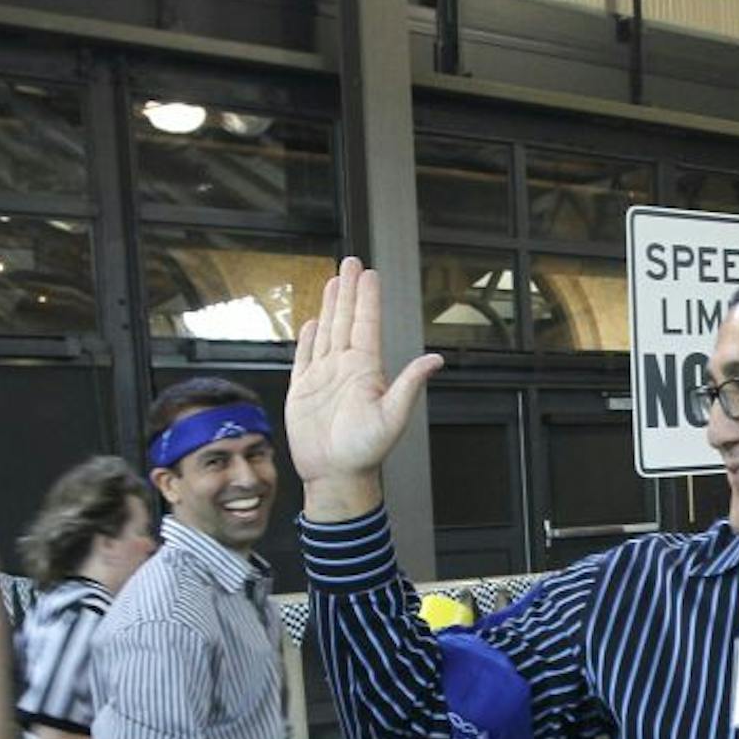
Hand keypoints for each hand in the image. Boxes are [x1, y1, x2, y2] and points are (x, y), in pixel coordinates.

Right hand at [285, 257, 443, 515]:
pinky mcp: (303, 391)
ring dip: (330, 306)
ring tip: (334, 282)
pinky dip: (307, 339)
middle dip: (349, 291)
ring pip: (327, 333)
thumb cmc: (365, 452)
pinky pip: (304, 358)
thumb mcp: (392, 416)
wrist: (335, 476)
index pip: (366, 325)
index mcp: (366, 371)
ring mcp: (323, 378)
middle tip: (351, 262)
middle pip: (346, 320)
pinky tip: (312, 322)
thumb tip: (435, 361)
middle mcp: (345, 369)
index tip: (369, 274)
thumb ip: (409, 385)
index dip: (367, 299)